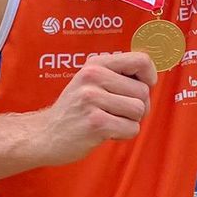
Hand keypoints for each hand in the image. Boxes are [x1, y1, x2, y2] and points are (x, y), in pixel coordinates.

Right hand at [39, 52, 157, 165]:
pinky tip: (106, 132)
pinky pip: (131, 128)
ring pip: (139, 110)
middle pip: (143, 91)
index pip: (141, 60)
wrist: (44, 135)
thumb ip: (118, 74)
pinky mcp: (95, 123)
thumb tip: (152, 76)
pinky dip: (124, 134)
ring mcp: (92, 100)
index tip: (145, 86)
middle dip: (138, 106)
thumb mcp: (91, 81)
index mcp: (96, 64)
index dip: (150, 76)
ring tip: (109, 121)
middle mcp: (93, 77)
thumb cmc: (76, 109)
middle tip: (118, 112)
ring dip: (130, 121)